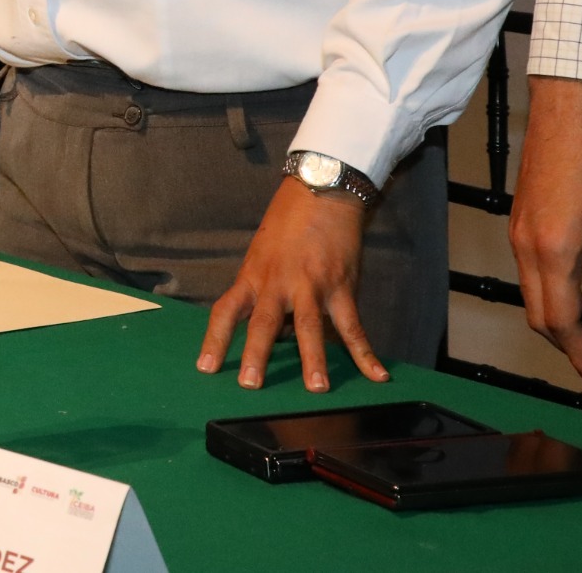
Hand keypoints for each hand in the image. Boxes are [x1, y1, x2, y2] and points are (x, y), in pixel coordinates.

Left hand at [198, 177, 379, 391]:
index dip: (214, 340)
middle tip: (250, 384)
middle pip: (262, 323)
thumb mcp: (263, 257)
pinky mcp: (340, 286)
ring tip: (316, 388)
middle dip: (256, 354)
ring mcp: (309, 286)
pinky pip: (353, 326)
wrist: (318, 194)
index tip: (205, 367)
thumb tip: (272, 333)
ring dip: (313, 359)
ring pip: (308, 326)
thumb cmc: (287, 227)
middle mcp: (277, 284)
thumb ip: (265, 293)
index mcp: (252, 278)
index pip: (226, 312)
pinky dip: (365, 353)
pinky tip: (376, 375)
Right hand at [511, 75, 581, 392]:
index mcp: (553, 250)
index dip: (580, 357)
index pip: (560, 321)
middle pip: (538, 316)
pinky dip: (554, 296)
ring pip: (532, 298)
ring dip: (562, 322)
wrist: (565, 114)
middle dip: (570, 346)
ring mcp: (518, 235)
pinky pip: (532, 275)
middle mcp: (526, 247)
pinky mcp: (520, 224)